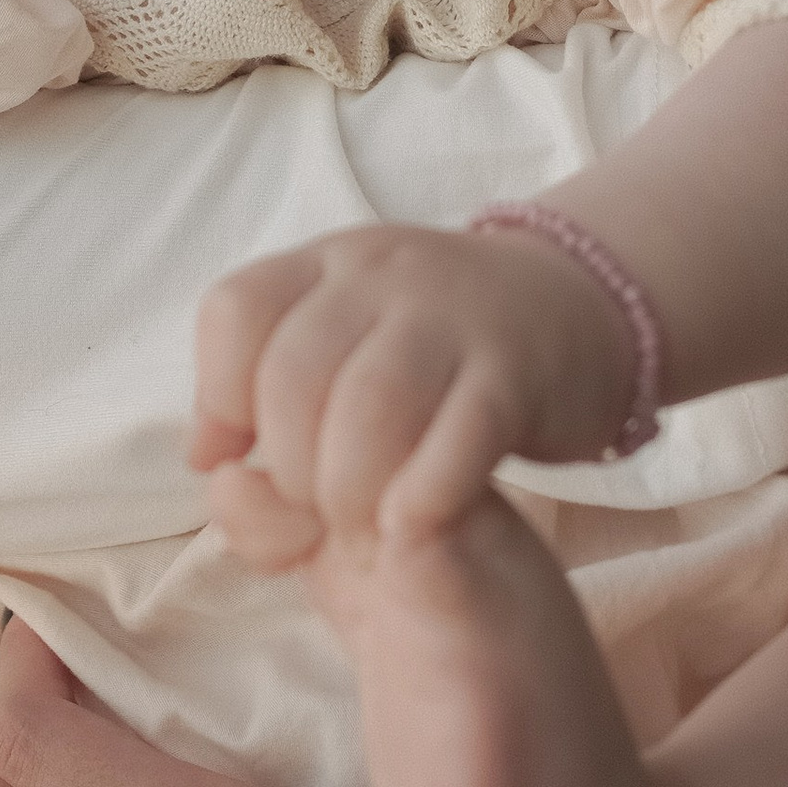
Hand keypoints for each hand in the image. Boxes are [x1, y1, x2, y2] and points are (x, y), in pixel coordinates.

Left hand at [190, 220, 632, 558]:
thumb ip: (266, 388)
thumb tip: (207, 459)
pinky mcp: (517, 373)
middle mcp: (385, 277)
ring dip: (348, 490)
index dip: (221, 397)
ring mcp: (455, 319)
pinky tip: (414, 523)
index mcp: (329, 263)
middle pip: (294, 375)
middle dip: (290, 465)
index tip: (248, 451)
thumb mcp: (346, 332)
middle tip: (318, 505)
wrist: (580, 305)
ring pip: (370, 407)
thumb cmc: (436, 345)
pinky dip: (423, 496)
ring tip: (363, 522)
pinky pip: (459, 438)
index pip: (236, 311)